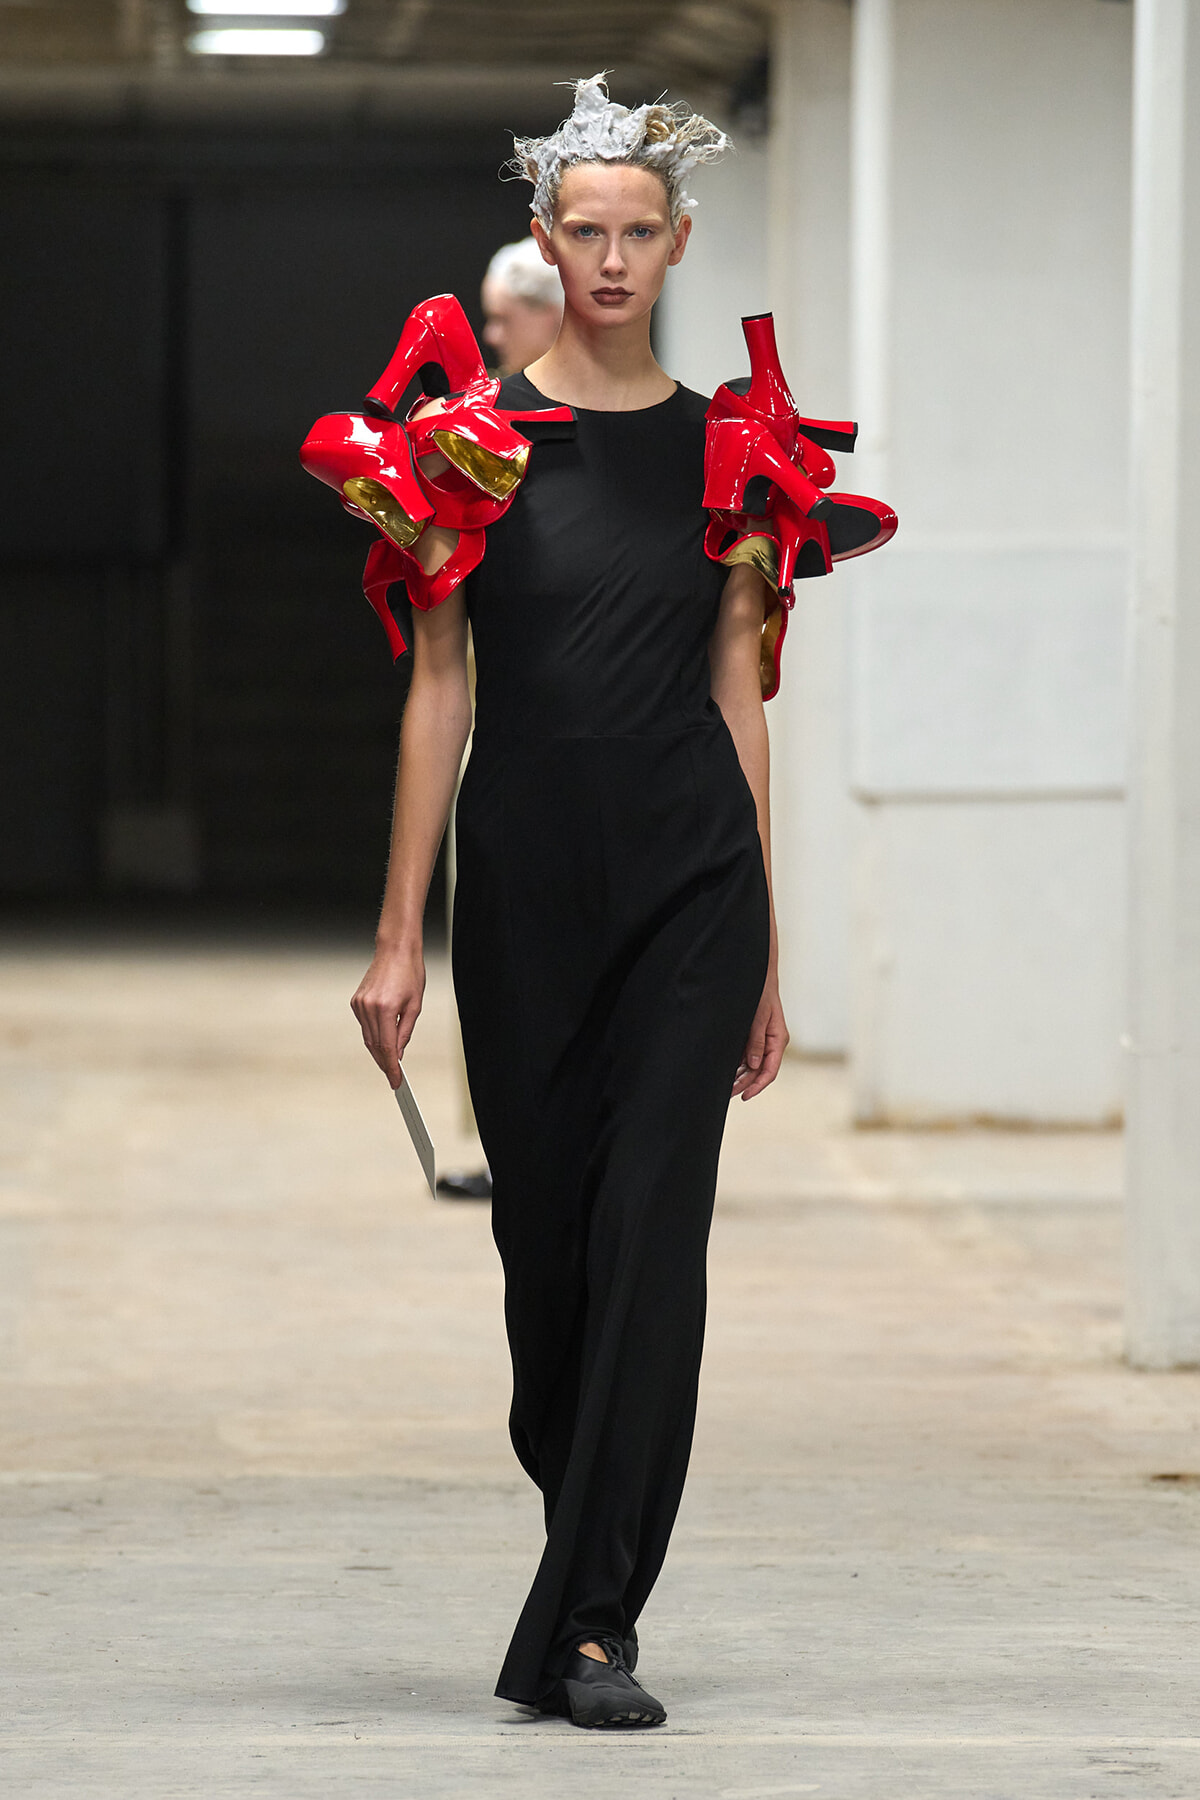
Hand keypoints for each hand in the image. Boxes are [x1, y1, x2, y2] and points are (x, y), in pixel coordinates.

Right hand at [351, 939, 425, 1087]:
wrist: (395, 950)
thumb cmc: (410, 973)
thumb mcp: (415, 1005)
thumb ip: (406, 1031)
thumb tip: (399, 1053)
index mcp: (386, 1009)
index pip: (387, 1047)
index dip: (391, 1067)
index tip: (396, 1081)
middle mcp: (368, 1008)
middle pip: (374, 1046)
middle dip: (384, 1064)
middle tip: (394, 1077)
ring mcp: (359, 1005)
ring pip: (368, 1038)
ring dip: (378, 1052)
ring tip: (389, 1064)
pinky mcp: (355, 1002)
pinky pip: (364, 1026)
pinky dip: (373, 1036)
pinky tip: (382, 1042)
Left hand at [732, 974, 788, 1099]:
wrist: (758, 975)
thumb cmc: (761, 992)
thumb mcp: (758, 1016)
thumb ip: (756, 1041)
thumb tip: (754, 1065)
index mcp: (778, 1040)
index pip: (770, 1071)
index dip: (757, 1086)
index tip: (745, 1096)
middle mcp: (772, 1043)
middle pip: (760, 1071)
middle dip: (745, 1084)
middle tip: (728, 1094)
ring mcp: (764, 1040)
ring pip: (753, 1065)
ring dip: (740, 1076)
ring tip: (725, 1086)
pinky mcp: (755, 1036)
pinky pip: (747, 1055)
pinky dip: (738, 1064)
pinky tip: (727, 1071)